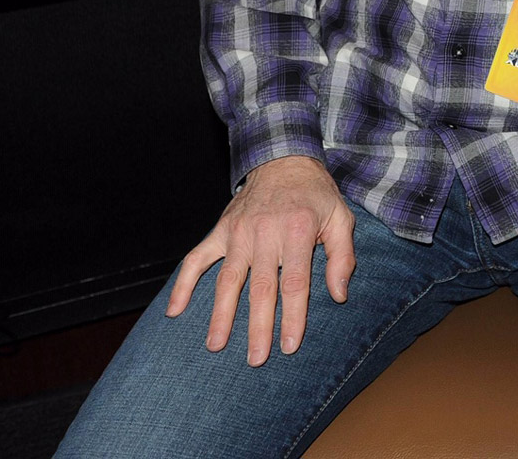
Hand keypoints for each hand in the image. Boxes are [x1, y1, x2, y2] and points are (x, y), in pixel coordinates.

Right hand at [165, 154, 355, 365]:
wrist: (284, 159)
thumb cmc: (316, 195)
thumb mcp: (342, 218)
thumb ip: (343, 257)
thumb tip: (338, 295)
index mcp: (298, 231)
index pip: (295, 283)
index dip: (292, 317)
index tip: (289, 346)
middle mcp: (265, 233)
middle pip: (260, 288)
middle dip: (258, 326)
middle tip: (256, 359)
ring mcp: (238, 232)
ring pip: (228, 280)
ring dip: (221, 314)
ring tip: (216, 345)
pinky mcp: (220, 230)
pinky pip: (196, 259)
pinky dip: (184, 284)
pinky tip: (174, 311)